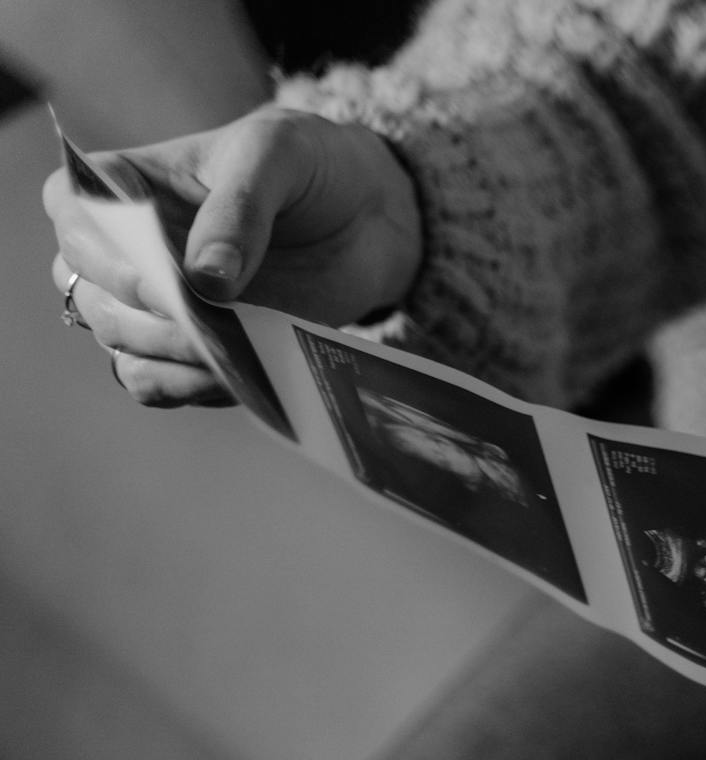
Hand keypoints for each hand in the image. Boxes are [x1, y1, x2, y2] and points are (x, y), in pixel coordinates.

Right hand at [45, 105, 422, 406]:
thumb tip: (207, 279)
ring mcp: (152, 301)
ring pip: (120, 342)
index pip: (72, 211)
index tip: (161, 283)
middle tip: (206, 329)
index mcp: (124, 181)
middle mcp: (122, 244)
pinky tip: (234, 378)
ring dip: (168, 356)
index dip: (103, 252)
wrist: (362, 214)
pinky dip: (186, 386)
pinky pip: (157, 381)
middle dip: (143, 317)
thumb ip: (240, 208)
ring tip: (228, 355)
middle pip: (90, 290)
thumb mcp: (278, 157)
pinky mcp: (189, 344)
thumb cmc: (306, 165)